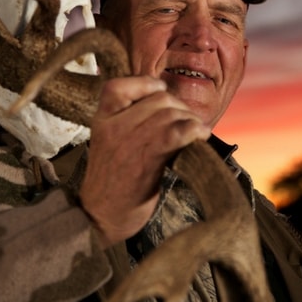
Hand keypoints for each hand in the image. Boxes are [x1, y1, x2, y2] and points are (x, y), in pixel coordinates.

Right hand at [78, 75, 210, 246]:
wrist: (101, 217)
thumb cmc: (112, 184)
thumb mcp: (110, 144)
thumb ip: (128, 123)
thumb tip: (169, 107)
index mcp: (101, 120)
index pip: (117, 85)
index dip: (145, 84)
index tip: (160, 91)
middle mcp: (112, 126)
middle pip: (156, 98)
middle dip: (179, 107)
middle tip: (188, 122)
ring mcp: (128, 141)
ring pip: (169, 113)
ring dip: (191, 120)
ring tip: (197, 132)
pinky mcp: (146, 159)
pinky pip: (176, 132)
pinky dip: (194, 130)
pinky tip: (200, 136)